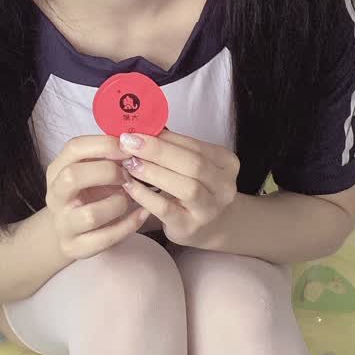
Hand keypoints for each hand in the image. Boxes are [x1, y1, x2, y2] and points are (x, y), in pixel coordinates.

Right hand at [45, 135, 149, 259]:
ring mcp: (63, 223)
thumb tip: (137, 139)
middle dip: (107, 172)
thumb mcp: (90, 169)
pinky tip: (142, 214)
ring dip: (119, 203)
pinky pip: (105, 239)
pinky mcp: (75, 247)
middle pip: (73, 177)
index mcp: (57, 169)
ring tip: (132, 198)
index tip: (128, 147)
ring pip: (91, 214)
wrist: (68, 229)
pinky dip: (128, 225)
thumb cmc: (87, 191)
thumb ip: (106, 155)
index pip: (74, 148)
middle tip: (128, 174)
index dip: (104, 145)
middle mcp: (55, 195)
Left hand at [115, 128, 239, 248]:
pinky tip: (129, 185)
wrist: (208, 227)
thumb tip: (141, 127)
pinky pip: (166, 209)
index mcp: (226, 163)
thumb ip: (172, 147)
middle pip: (193, 164)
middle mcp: (224, 187)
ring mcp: (210, 210)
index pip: (195, 145)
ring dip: (154, 172)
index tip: (136, 131)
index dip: (164, 137)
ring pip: (186, 187)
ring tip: (129, 163)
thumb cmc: (194, 188)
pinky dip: (145, 195)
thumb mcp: (190, 165)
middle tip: (128, 144)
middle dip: (158, 151)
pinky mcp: (190, 227)